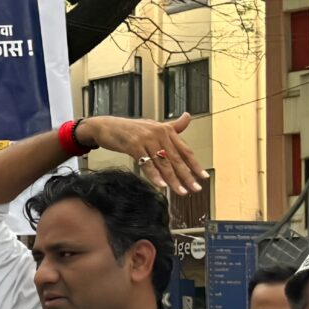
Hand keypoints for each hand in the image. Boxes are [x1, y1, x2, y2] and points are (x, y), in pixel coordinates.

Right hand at [75, 115, 207, 196]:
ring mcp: (146, 139)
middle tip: (195, 188)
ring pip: (163, 163)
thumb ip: (172, 126)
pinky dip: (154, 175)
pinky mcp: (134, 145)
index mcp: (166, 130)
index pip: (185, 150)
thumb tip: (188, 117)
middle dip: (187, 176)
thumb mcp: (152, 126)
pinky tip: (161, 184)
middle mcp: (159, 133)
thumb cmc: (129, 129)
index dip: (195, 164)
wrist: (105, 126)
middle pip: (176, 159)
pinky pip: (146, 163)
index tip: (203, 177)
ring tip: (180, 191)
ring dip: (173, 179)